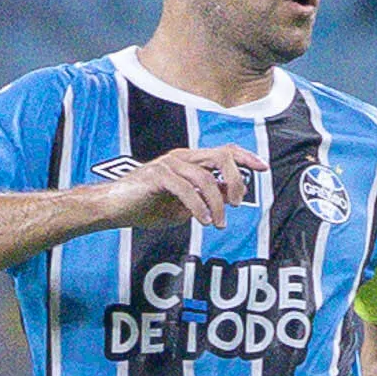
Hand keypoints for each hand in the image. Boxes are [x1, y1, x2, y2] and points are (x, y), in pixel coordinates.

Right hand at [103, 146, 256, 228]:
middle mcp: (181, 157)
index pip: (224, 151)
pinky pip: (186, 189)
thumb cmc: (146, 206)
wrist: (113, 208)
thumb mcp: (184, 206)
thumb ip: (207, 198)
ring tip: (216, 224)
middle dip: (236, 180)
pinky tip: (202, 220)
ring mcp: (169, 164)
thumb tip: (230, 195)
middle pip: (221, 157)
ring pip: (206, 178)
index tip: (263, 168)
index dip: (245, 157)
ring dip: (216, 204)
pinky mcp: (157, 176)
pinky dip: (198, 206)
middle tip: (236, 205)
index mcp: (189, 161)